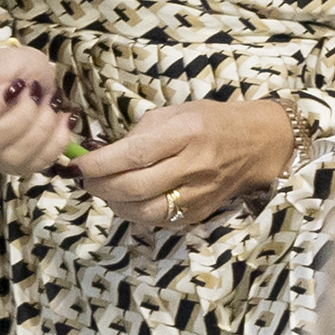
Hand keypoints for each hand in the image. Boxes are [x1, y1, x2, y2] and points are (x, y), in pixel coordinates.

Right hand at [0, 42, 76, 177]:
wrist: (32, 83)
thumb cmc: (12, 71)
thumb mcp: (6, 58)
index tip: (16, 85)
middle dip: (22, 115)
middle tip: (38, 91)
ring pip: (14, 157)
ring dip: (42, 128)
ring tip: (53, 102)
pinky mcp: (20, 166)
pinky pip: (39, 163)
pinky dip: (58, 140)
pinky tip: (64, 118)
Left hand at [77, 98, 299, 236]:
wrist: (257, 142)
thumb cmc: (209, 121)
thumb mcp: (173, 114)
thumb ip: (138, 135)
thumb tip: (101, 154)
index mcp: (185, 133)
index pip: (134, 154)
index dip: (100, 164)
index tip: (76, 165)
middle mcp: (194, 166)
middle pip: (136, 187)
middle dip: (100, 186)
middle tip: (84, 180)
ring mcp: (200, 193)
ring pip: (147, 211)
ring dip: (115, 205)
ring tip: (103, 191)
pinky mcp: (202, 212)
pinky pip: (162, 220)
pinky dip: (137, 214)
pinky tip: (127, 201)